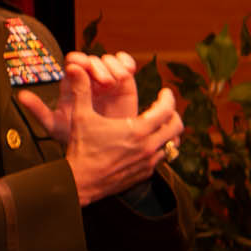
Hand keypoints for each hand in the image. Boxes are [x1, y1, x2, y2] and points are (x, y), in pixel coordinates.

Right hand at [22, 50, 178, 203]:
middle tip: (165, 109)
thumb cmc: (81, 148)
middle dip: (173, 115)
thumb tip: (74, 68)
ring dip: (169, 133)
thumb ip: (82, 91)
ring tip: (160, 126)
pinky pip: (161, 158)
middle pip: (176, 128)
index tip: (165, 92)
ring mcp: (149, 162)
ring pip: (172, 145)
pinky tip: (146, 144)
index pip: (166, 110)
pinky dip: (159, 148)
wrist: (81, 181)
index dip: (168, 98)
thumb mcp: (81, 117)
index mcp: (137, 130)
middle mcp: (148, 146)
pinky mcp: (145, 173)